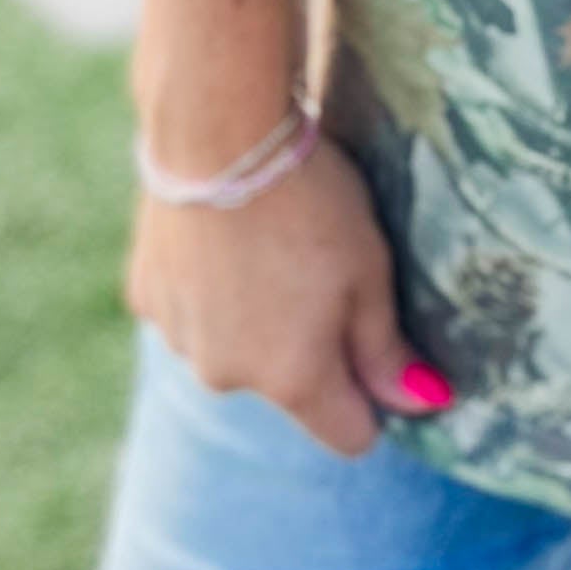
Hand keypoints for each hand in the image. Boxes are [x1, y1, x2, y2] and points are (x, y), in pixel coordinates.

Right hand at [124, 130, 449, 457]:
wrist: (215, 133)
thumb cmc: (310, 203)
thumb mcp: (370, 271)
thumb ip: (388, 349)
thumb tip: (425, 403)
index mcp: (293, 380)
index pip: (350, 436)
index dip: (374, 399)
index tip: (379, 347)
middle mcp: (227, 378)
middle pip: (289, 388)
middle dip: (310, 349)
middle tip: (322, 268)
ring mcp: (179, 340)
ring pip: (235, 349)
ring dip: (255, 318)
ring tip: (269, 242)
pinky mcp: (145, 297)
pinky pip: (191, 313)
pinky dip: (210, 288)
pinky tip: (223, 234)